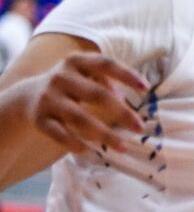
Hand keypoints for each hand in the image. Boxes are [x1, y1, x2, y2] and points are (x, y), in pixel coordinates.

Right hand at [30, 52, 147, 153]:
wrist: (28, 95)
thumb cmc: (71, 84)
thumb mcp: (85, 74)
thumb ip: (105, 81)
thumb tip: (123, 100)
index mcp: (76, 61)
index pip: (106, 64)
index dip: (126, 75)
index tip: (146, 88)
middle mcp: (61, 77)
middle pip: (97, 95)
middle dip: (121, 113)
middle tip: (140, 128)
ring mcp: (48, 98)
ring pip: (79, 118)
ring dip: (104, 134)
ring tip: (122, 147)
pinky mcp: (39, 119)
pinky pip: (59, 133)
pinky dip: (75, 142)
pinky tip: (90, 150)